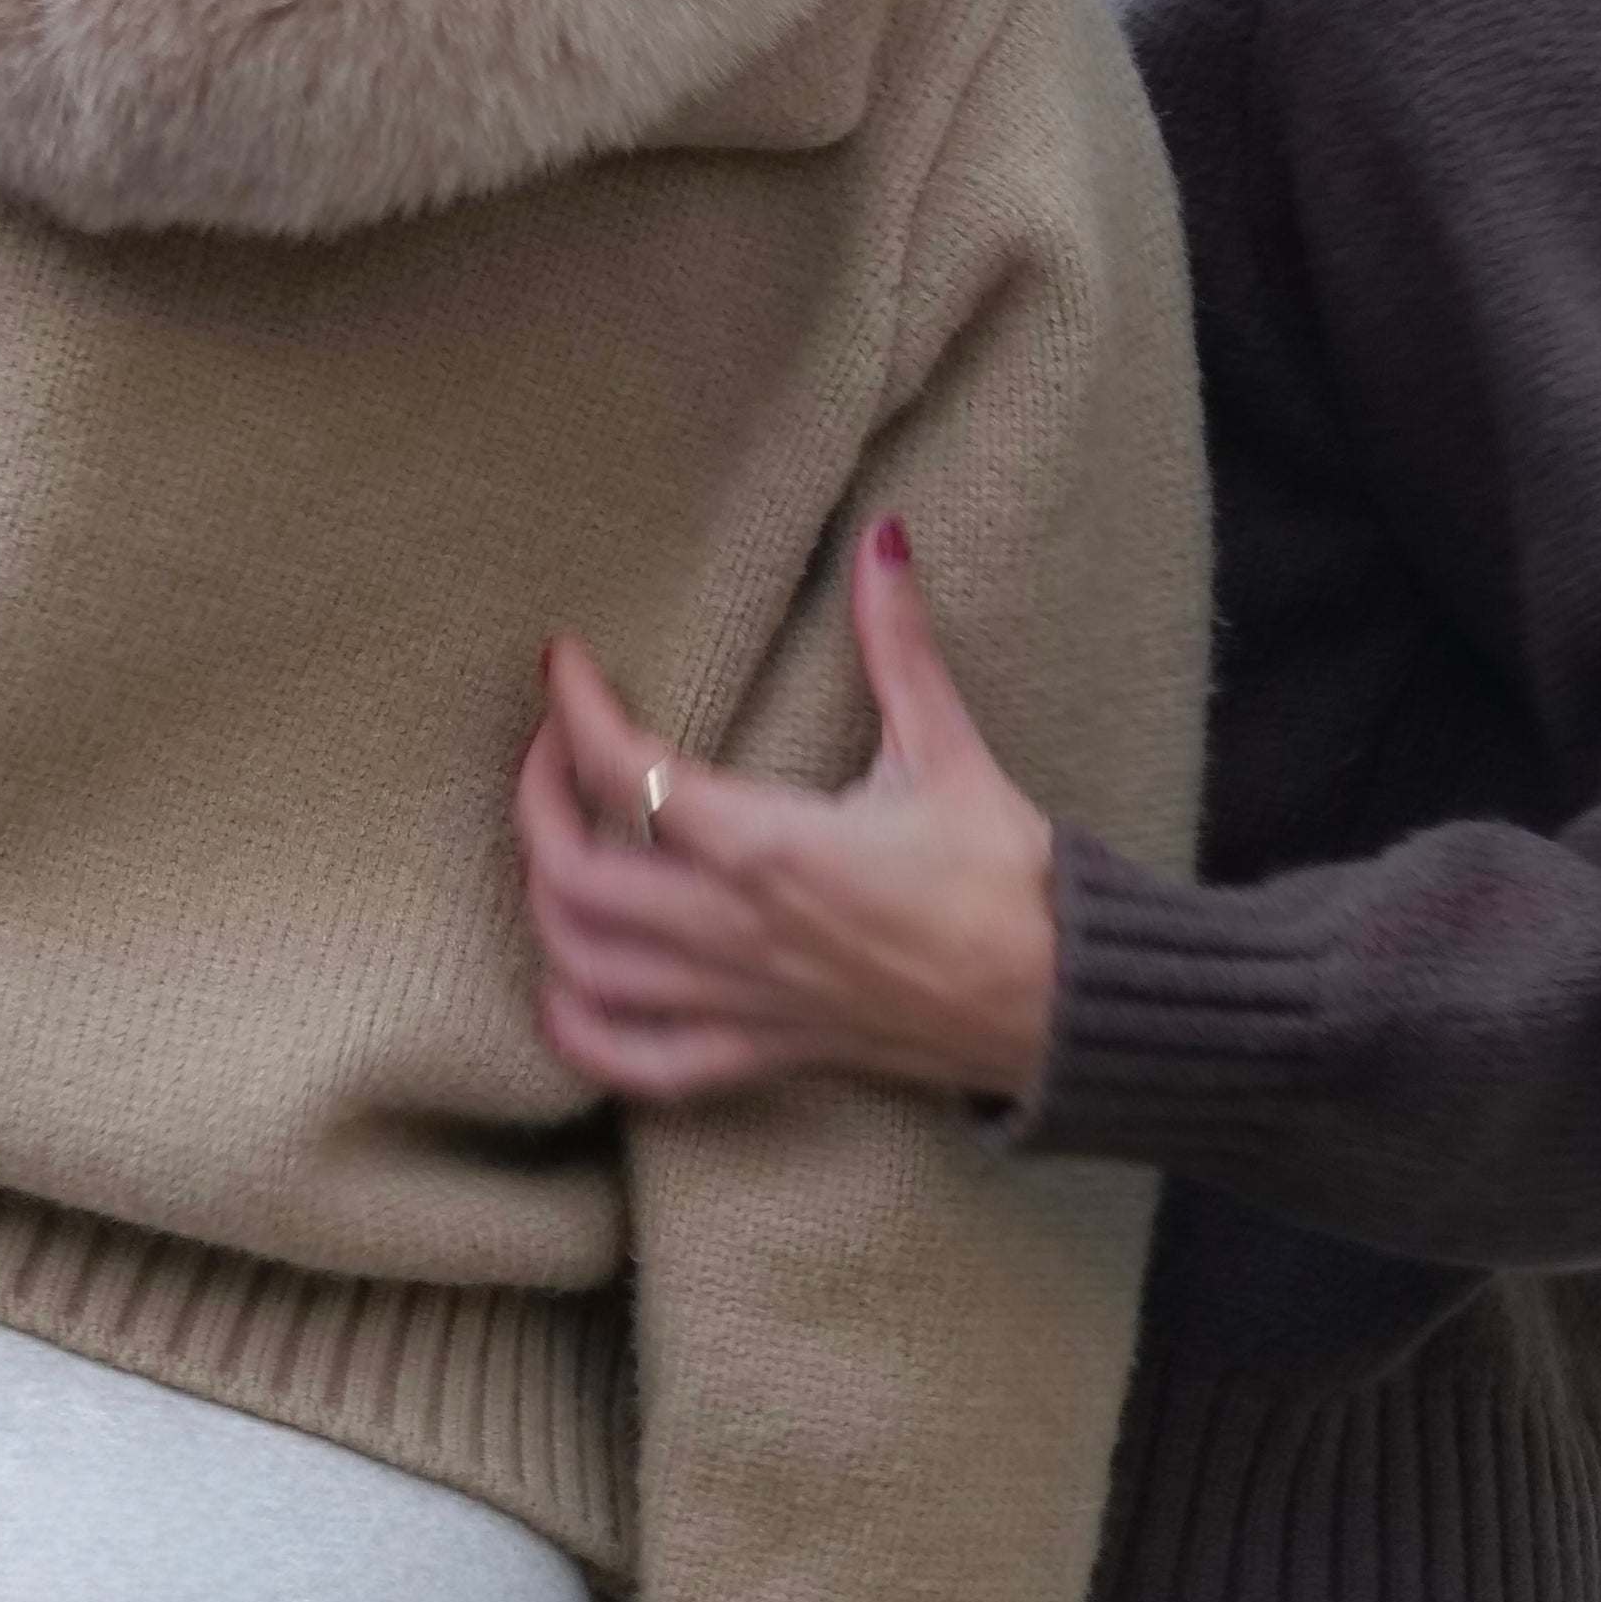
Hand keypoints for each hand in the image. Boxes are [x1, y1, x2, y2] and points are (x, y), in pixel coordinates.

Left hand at [519, 519, 1059, 1107]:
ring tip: (557, 848)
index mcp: (771, 847)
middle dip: (535, 804)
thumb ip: (896, 642)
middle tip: (549, 750)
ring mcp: (744, 1000)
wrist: (1065, 999)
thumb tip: (883, 536)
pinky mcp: (766, 1053)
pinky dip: (582, 1035)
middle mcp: (737, 930)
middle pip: (573, 878)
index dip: (574, 709)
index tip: (563, 666)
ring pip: (588, 970)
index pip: (626, 771)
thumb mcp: (946, 747)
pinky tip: (562, 991)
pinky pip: (644, 1065)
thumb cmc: (1009, 878)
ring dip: (546, 908)